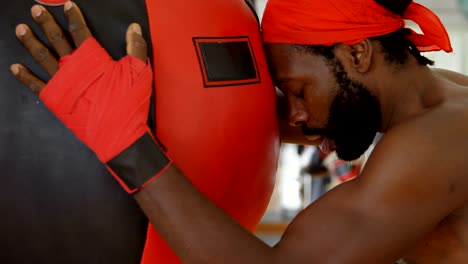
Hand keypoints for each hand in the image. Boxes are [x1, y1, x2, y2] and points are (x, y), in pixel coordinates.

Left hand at [10, 1, 170, 193]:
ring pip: (43, 57)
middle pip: (57, 39)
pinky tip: (15, 67)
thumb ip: (136, 47)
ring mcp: (62, 84)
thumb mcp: (138, 72)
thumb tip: (134, 28)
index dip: (72, 16)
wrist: (117, 133)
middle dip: (46, 23)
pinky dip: (25, 76)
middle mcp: (73, 68)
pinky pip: (36, 85)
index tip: (66, 4)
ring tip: (20, 29)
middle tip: (35, 10)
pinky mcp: (56, 100)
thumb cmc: (128, 103)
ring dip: (31, 42)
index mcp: (92, 59)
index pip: (79, 31)